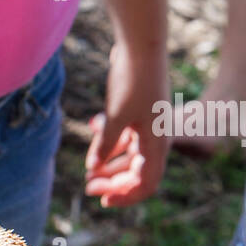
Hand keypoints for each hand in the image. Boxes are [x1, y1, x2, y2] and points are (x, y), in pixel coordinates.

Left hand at [84, 42, 168, 207]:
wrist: (140, 45)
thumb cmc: (132, 81)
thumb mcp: (115, 116)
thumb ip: (105, 144)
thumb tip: (93, 167)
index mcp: (157, 144)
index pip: (146, 183)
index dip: (126, 196)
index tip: (102, 200)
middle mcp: (156, 137)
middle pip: (137, 172)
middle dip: (114, 182)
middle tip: (88, 186)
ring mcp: (148, 123)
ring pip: (130, 154)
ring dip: (110, 163)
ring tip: (88, 170)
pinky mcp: (139, 109)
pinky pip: (126, 134)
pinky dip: (111, 139)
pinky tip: (94, 129)